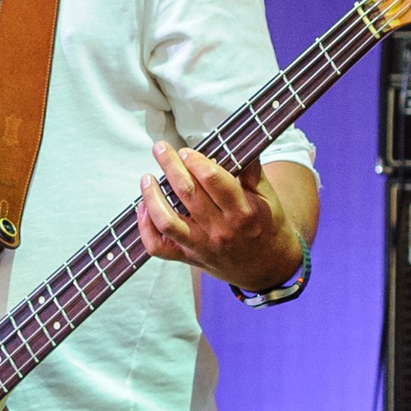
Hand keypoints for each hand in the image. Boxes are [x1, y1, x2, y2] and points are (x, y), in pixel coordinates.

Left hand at [135, 140, 301, 292]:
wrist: (268, 268)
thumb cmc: (267, 226)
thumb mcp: (268, 197)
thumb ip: (252, 170)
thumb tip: (236, 142)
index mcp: (242, 211)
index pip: (213, 180)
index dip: (195, 161)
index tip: (186, 151)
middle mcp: (220, 229)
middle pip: (187, 193)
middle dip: (170, 166)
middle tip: (160, 148)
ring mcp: (201, 246)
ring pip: (167, 221)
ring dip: (152, 197)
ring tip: (146, 178)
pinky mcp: (188, 258)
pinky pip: (159, 246)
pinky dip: (146, 228)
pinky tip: (142, 208)